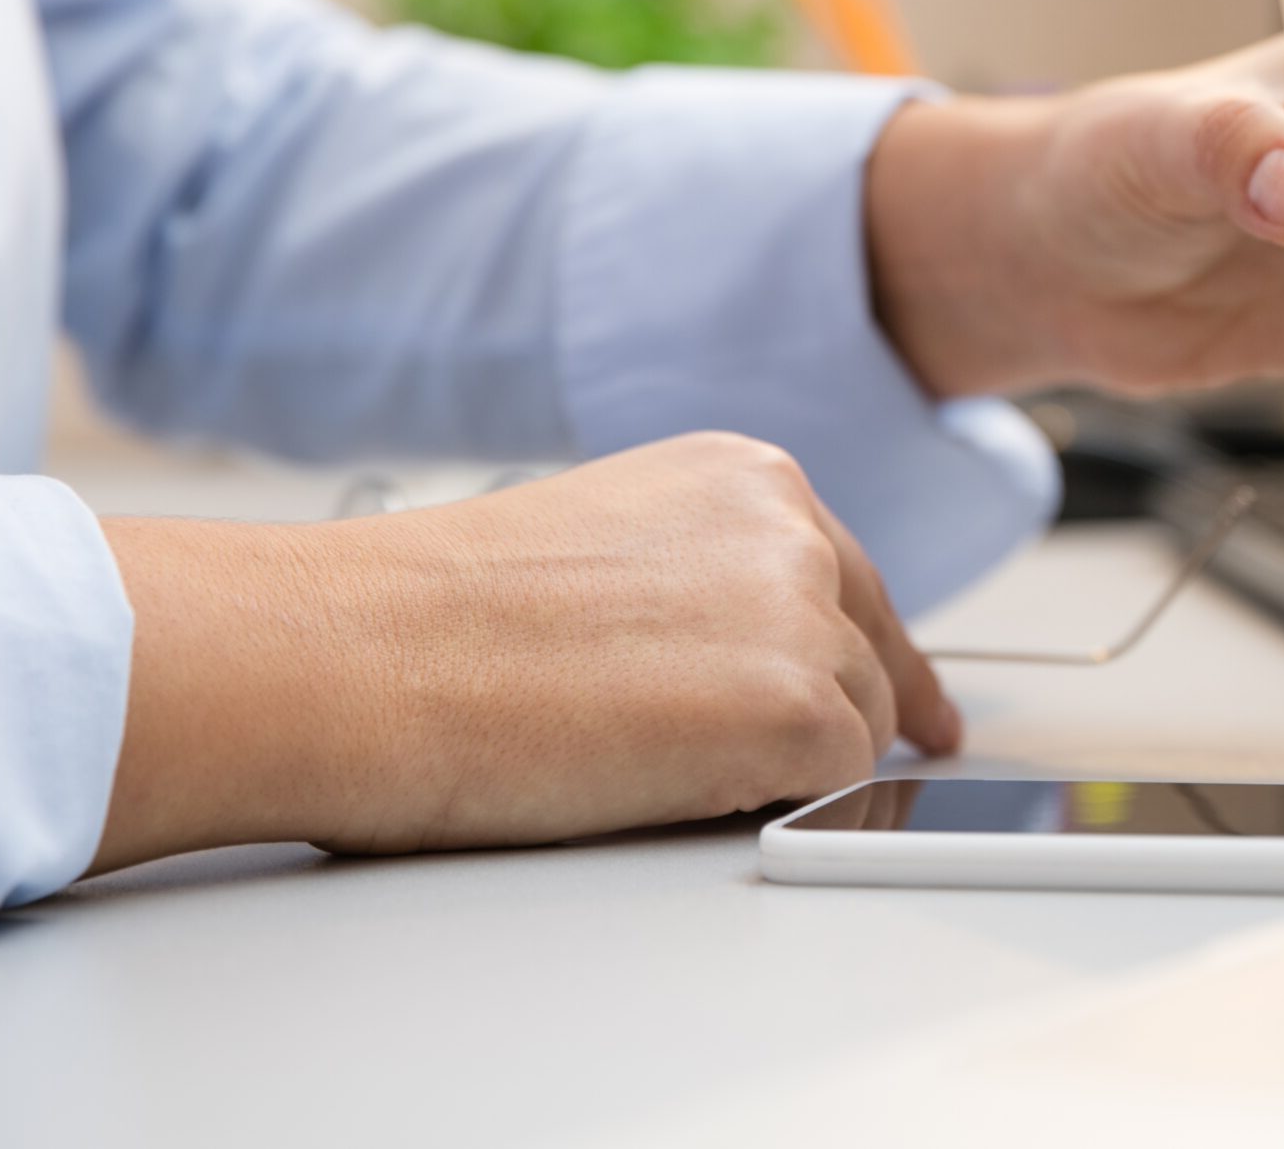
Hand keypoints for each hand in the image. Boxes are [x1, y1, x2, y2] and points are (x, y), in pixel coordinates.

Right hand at [91, 433, 956, 873]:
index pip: (848, 578)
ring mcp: (803, 617)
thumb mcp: (605, 547)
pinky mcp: (799, 712)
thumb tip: (737, 652)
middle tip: (886, 763)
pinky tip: (687, 797)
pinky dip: (773, 806)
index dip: (882, 653)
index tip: (918, 705)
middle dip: (860, 715)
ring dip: (788, 766)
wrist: (365, 654)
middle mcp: (791, 529)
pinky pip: (833, 785)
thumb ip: (698, 580)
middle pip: (871, 654)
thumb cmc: (435, 617)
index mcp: (744, 477)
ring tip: (673, 777)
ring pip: (858, 726)